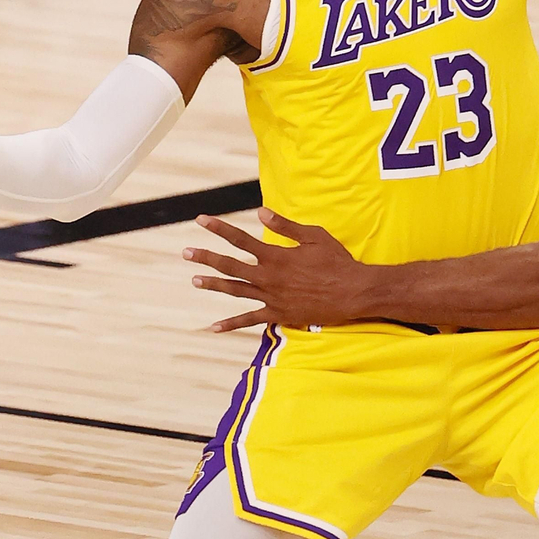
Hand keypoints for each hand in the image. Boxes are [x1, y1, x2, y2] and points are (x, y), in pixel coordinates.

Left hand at [184, 209, 368, 331]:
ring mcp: (271, 298)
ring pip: (235, 291)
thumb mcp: (313, 237)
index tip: (200, 220)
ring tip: (195, 280)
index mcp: (275, 256)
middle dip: (206, 257)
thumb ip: (285, 226)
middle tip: (186, 252)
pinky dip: (231, 324)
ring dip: (213, 284)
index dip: (219, 228)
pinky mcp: (278, 315)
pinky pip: (250, 320)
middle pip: (230, 266)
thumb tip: (261, 211)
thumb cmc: (337, 261)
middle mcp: (268, 277)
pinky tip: (214, 327)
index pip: (240, 239)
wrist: (353, 293)